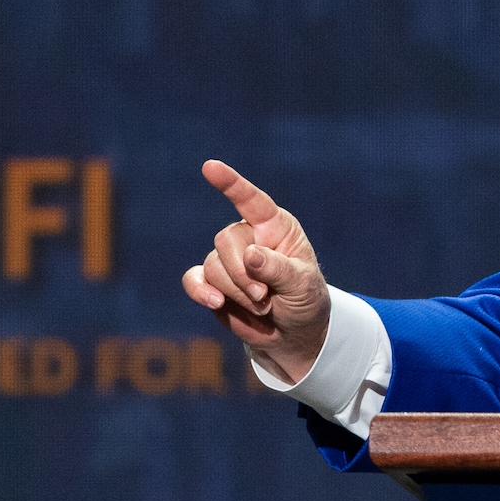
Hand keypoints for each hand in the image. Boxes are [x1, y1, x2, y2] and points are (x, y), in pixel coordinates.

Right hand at [180, 160, 329, 383]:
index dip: (231, 183)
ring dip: (237, 292)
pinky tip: (215, 302)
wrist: (293, 334)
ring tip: (263, 306)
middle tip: (266, 297)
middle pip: (226, 240)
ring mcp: (228, 260)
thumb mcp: (302, 285)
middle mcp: (249, 237)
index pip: (251, 201)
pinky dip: (201, 291)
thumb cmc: (305, 301)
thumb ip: (278, 269)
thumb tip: (249, 255)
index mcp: (276, 227)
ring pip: (214, 266)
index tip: (210, 166)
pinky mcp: (212, 283)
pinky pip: (194, 280)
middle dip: (244, 274)